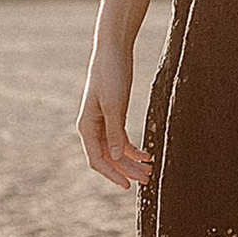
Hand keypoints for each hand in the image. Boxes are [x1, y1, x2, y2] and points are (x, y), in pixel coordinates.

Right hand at [78, 41, 150, 189]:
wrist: (113, 50)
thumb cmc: (110, 74)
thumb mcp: (114, 104)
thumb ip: (114, 132)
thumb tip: (114, 157)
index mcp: (86, 127)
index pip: (97, 160)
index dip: (112, 175)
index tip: (127, 186)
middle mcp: (92, 127)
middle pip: (108, 158)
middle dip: (127, 170)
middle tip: (148, 180)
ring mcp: (102, 122)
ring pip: (115, 151)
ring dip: (132, 162)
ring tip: (150, 171)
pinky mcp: (113, 114)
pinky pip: (120, 139)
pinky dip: (133, 148)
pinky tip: (147, 154)